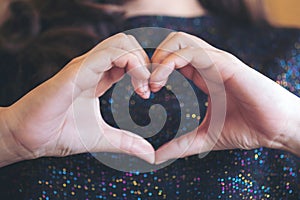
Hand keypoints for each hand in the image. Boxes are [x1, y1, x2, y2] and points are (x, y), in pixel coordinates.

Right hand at [1, 33, 154, 165]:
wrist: (29, 138)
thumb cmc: (60, 134)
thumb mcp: (103, 138)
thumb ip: (127, 143)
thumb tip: (150, 156)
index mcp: (97, 76)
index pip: (126, 56)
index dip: (142, 70)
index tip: (147, 93)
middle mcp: (92, 66)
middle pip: (126, 42)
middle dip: (144, 61)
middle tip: (148, 87)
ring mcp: (84, 66)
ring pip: (121, 42)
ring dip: (140, 61)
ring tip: (143, 87)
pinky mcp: (77, 71)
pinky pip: (110, 54)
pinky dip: (131, 64)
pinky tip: (136, 86)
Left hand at [150, 32, 299, 163]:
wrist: (278, 130)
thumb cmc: (248, 130)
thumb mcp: (206, 138)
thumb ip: (181, 145)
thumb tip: (156, 157)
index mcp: (205, 75)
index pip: (174, 57)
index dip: (156, 69)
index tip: (146, 90)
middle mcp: (210, 63)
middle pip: (174, 42)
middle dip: (154, 58)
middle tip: (146, 84)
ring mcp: (218, 61)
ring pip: (179, 41)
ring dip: (159, 58)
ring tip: (153, 83)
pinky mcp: (226, 65)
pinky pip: (192, 52)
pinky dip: (169, 63)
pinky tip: (161, 83)